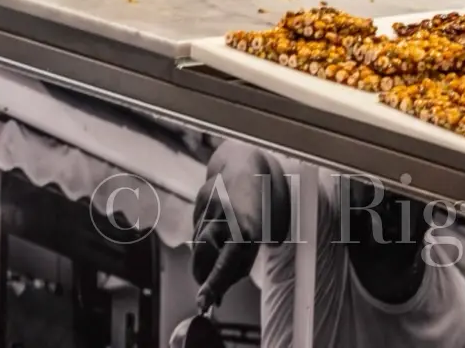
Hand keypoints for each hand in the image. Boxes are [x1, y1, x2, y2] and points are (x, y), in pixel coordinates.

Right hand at [191, 142, 289, 308]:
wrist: (250, 160)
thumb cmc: (265, 200)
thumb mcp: (267, 232)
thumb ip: (246, 255)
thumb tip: (224, 283)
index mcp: (249, 228)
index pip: (226, 264)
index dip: (213, 285)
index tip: (204, 304)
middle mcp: (227, 218)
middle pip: (203, 257)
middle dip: (203, 277)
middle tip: (208, 292)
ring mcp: (210, 208)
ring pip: (198, 245)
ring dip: (204, 259)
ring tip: (217, 259)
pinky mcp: (200, 200)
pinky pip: (197, 227)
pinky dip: (204, 236)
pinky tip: (217, 228)